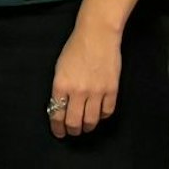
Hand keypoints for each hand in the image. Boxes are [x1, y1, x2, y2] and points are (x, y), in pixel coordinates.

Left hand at [50, 20, 121, 137]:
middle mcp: (78, 91)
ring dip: (87, 127)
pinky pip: (107, 111)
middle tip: (72, 132)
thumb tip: (60, 107)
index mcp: (61, 85)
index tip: (59, 132)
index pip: (57, 114)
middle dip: (72, 130)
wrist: (97, 36)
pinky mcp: (112, 89)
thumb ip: (60, 89)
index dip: (57, 127)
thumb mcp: (59, 69)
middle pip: (74, 121)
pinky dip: (102, 116)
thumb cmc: (75, 48)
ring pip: (91, 120)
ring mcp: (96, 91)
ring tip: (85, 126)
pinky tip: (99, 115)